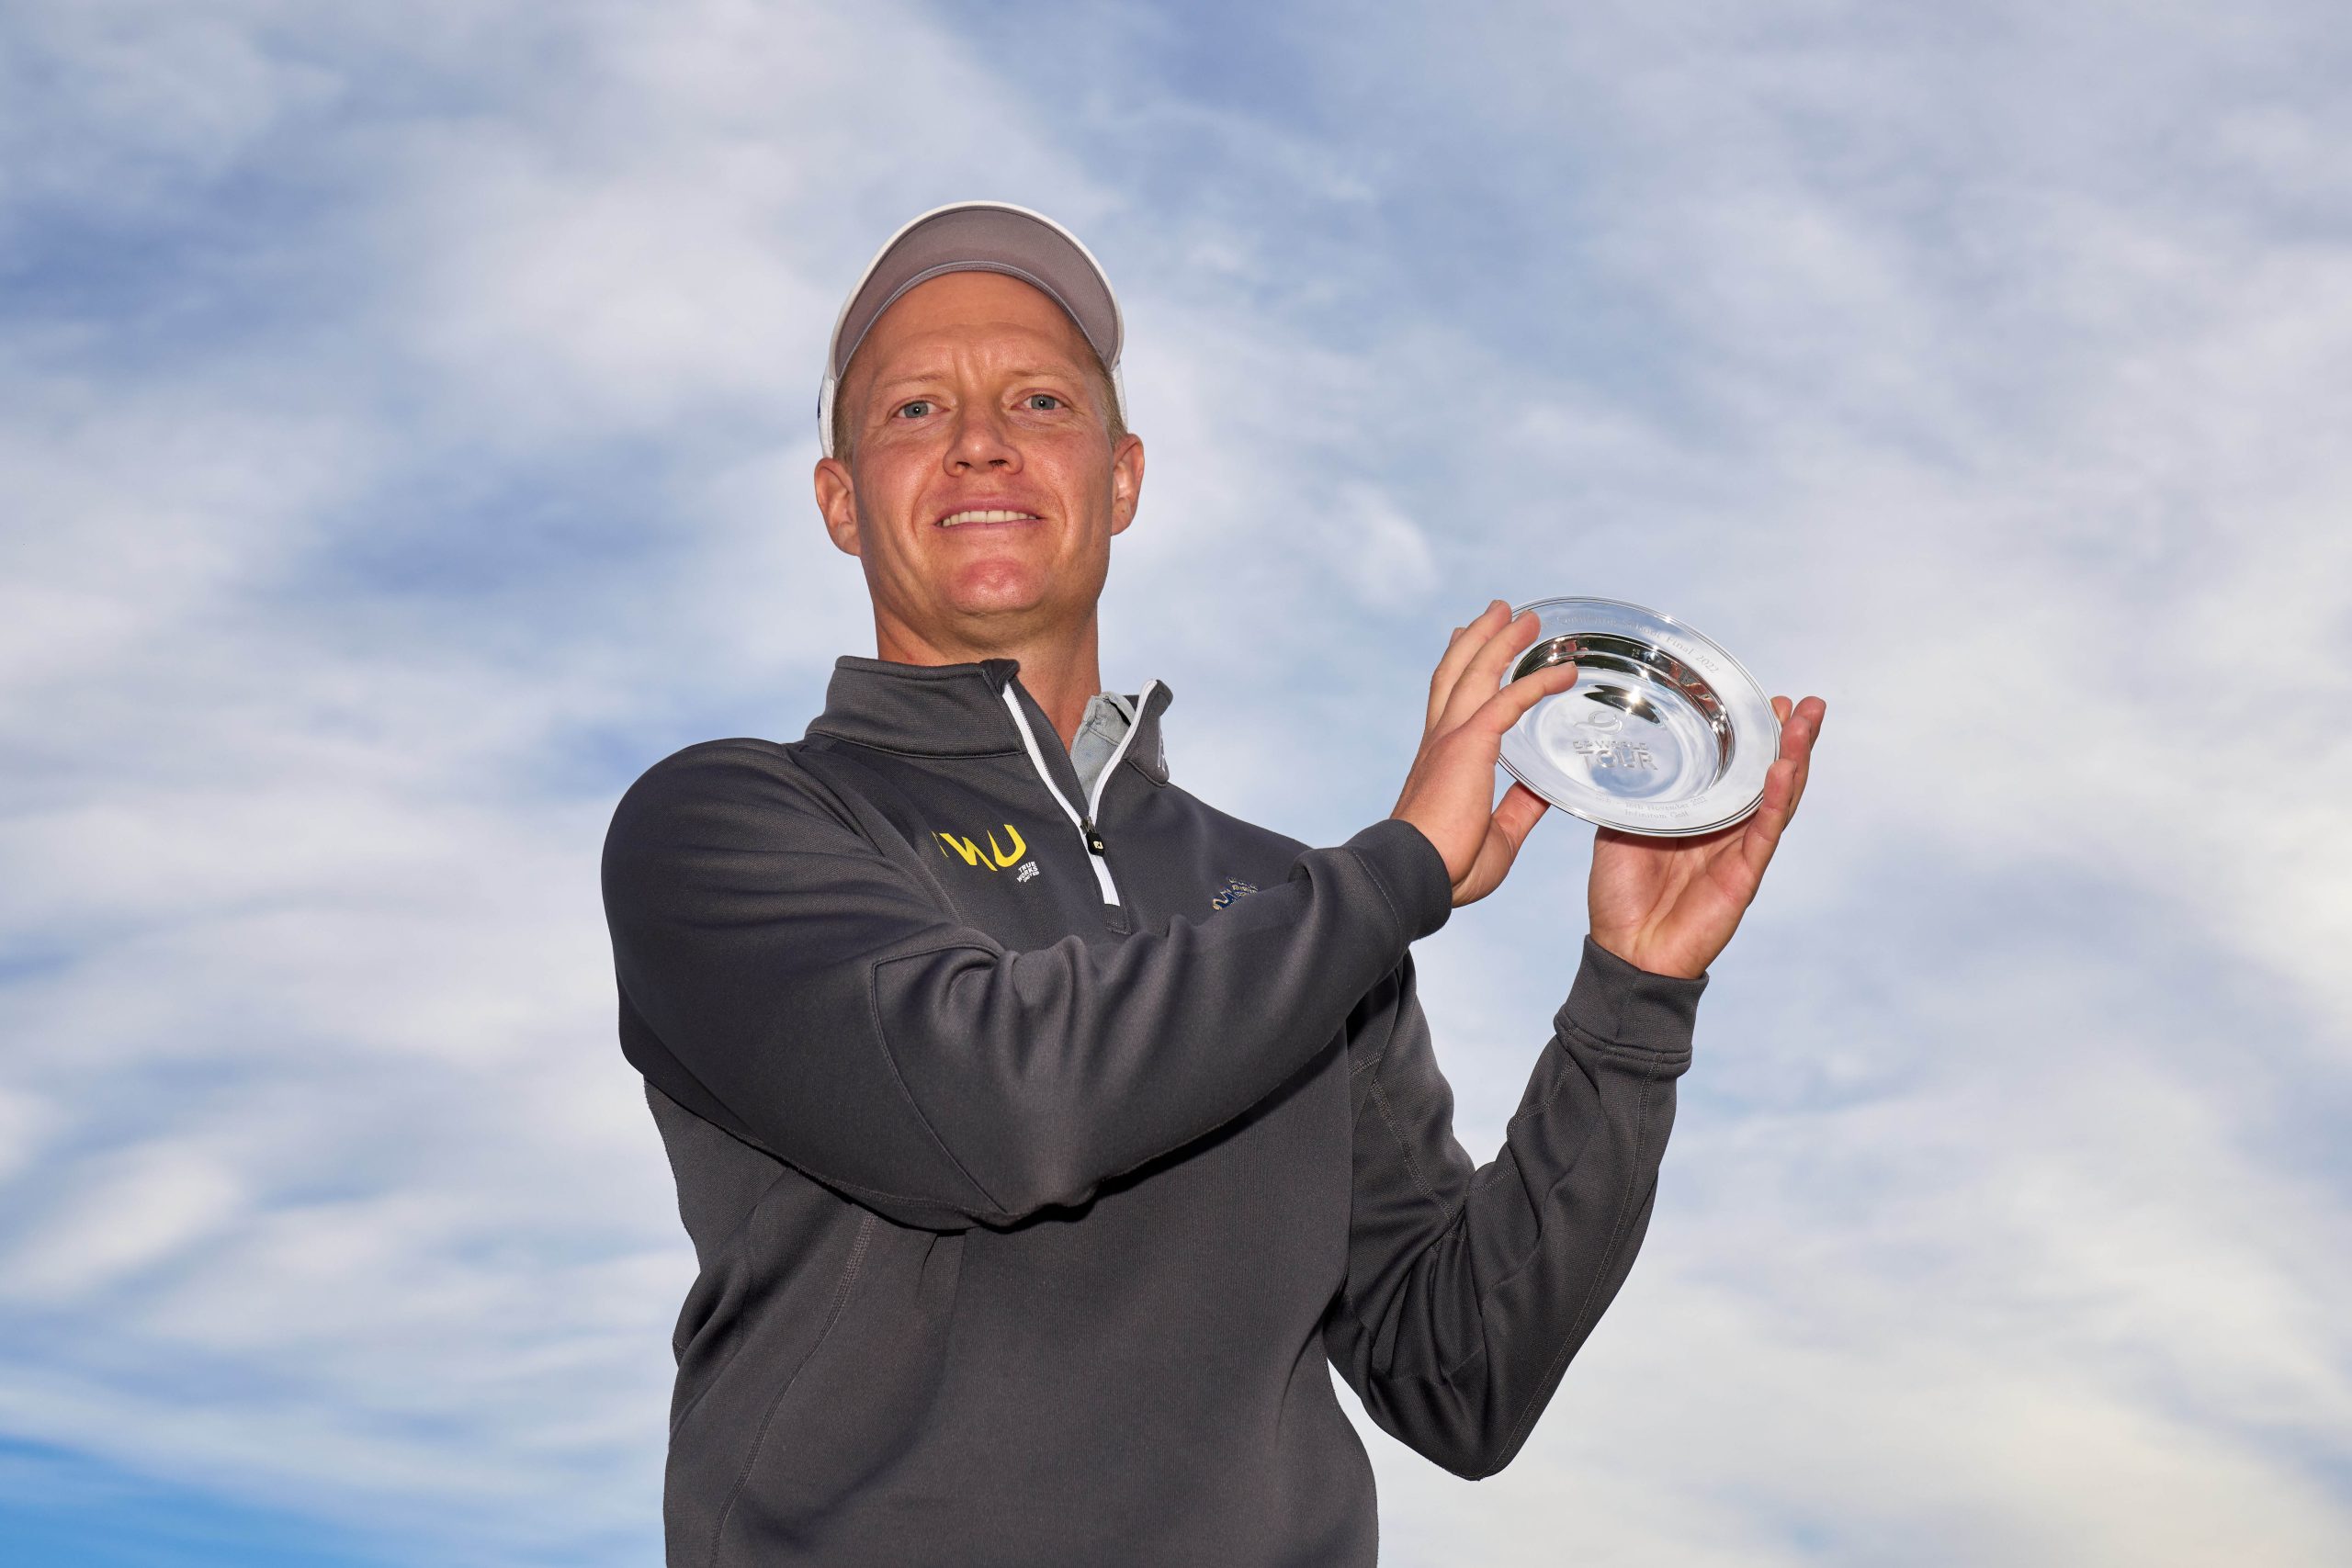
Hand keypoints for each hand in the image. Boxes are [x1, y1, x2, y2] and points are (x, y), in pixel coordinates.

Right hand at [1392, 600, 1579, 905]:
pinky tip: (1564, 672)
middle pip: (1457, 672)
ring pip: (1476, 672)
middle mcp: (1441, 740)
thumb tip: (1541, 789)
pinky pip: (1508, 701)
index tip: (1466, 643)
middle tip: (1497, 612)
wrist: (1415, 877)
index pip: (1449, 702)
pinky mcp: (1468, 746)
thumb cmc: (1448, 868)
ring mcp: (1451, 740)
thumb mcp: (1499, 834)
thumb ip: (1519, 807)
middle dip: (1478, 638)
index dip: (1461, 669)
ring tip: (1526, 617)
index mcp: (1441, 760)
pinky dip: (1537, 681)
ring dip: (1501, 640)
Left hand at [1588, 694, 1826, 977]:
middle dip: (1788, 738)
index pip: (1734, 768)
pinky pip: (1765, 831)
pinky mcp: (1744, 874)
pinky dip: (1777, 799)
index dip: (1751, 736)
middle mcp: (1724, 828)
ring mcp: (1738, 850)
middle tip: (1803, 702)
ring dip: (1794, 758)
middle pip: (1767, 776)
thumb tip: (1628, 751)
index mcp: (1697, 814)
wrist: (1623, 949)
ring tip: (1807, 720)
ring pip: (1777, 797)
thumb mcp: (1619, 827)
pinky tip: (1785, 769)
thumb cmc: (1619, 895)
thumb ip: (1635, 795)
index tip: (1762, 700)